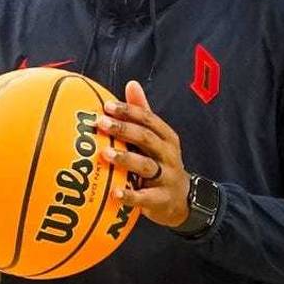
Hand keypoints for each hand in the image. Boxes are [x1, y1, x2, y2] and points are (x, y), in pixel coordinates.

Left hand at [98, 80, 190, 227]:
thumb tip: (131, 83)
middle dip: (124, 129)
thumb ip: (143, 113)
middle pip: (147, 138)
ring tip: (105, 154)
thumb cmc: (161, 163)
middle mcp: (168, 155)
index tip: (107, 105)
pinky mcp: (162, 199)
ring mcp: (166, 177)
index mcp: (166, 137)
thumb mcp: (157, 138)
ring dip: (125, 159)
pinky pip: (145, 197)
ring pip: (146, 166)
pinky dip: (130, 196)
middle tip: (101, 123)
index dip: (129, 111)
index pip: (148, 119)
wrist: (183, 200)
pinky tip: (114, 192)